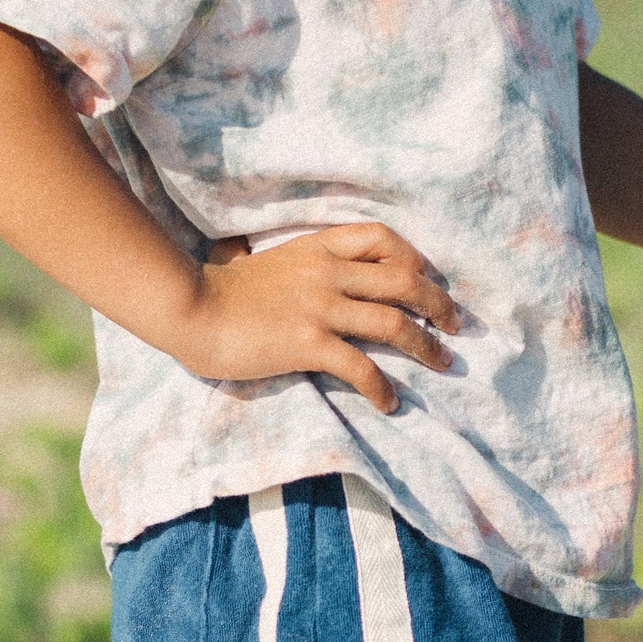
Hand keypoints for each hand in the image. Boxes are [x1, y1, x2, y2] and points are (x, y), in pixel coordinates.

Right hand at [171, 223, 459, 413]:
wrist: (188, 307)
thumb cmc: (218, 291)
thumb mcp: (264, 261)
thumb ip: (292, 264)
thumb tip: (290, 269)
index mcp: (317, 248)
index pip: (380, 237)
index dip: (413, 256)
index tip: (425, 277)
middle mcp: (326, 272)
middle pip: (404, 279)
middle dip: (438, 303)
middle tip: (454, 325)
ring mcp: (320, 307)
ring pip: (394, 322)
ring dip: (426, 346)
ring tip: (442, 363)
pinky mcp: (308, 343)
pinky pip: (361, 366)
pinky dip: (382, 387)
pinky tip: (389, 403)